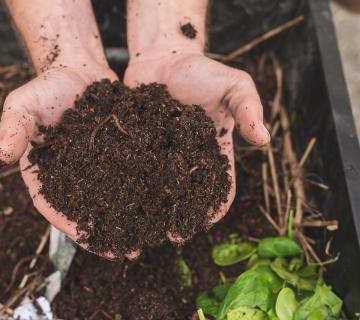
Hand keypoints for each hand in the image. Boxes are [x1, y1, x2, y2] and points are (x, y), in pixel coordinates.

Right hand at [0, 61, 131, 258]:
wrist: (76, 69)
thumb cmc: (44, 88)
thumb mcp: (22, 105)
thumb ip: (12, 130)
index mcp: (44, 173)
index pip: (53, 206)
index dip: (70, 224)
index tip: (90, 239)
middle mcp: (71, 177)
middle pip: (86, 210)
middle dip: (106, 232)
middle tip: (128, 251)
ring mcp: (96, 168)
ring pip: (112, 199)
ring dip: (129, 219)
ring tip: (150, 236)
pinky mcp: (118, 156)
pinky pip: (131, 176)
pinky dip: (144, 191)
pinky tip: (162, 203)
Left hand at [124, 48, 269, 227]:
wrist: (162, 57)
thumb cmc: (200, 70)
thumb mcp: (232, 84)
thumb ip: (248, 108)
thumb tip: (265, 139)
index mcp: (213, 153)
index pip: (219, 188)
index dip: (213, 208)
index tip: (201, 223)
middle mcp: (187, 161)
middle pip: (186, 197)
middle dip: (179, 217)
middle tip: (166, 235)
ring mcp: (160, 157)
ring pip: (157, 191)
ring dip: (152, 210)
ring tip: (140, 227)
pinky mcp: (136, 150)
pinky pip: (133, 172)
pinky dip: (128, 187)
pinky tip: (116, 200)